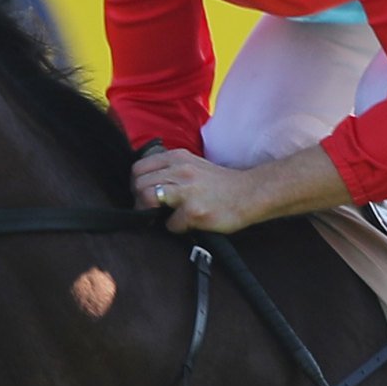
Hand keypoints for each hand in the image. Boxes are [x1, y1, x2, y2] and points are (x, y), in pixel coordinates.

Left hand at [134, 143, 348, 233]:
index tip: (143, 195)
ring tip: (162, 217)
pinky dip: (174, 227)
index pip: (138, 168)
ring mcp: (187, 191)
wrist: (250, 194)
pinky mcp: (194, 211)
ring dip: (149, 213)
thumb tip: (146, 184)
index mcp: (177, 157)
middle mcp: (180, 170)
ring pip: (146, 198)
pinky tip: (186, 225)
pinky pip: (170, 223)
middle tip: (150, 211)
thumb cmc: (220, 184)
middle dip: (139, 201)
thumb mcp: (193, 165)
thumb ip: (171, 169)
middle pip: (139, 184)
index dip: (136, 184)